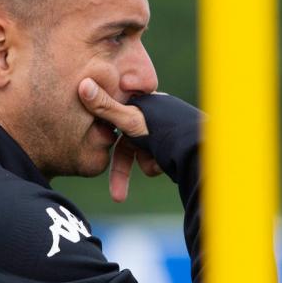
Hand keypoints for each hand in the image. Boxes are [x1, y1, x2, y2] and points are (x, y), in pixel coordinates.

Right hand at [78, 79, 162, 202]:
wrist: (198, 149)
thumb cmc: (164, 131)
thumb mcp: (130, 120)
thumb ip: (104, 107)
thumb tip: (83, 85)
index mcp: (141, 105)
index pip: (113, 121)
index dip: (104, 139)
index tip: (95, 153)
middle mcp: (151, 117)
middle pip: (127, 146)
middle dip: (122, 173)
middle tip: (118, 197)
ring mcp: (161, 133)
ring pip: (141, 155)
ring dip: (146, 165)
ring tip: (158, 165)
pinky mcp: (170, 147)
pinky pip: (154, 161)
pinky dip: (157, 166)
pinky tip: (167, 164)